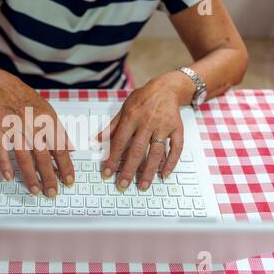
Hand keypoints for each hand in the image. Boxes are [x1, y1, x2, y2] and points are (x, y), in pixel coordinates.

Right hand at [0, 72, 74, 197]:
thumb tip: (71, 150)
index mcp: (47, 123)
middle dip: (48, 176)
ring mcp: (15, 128)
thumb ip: (61, 133)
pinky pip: (2, 150)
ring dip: (29, 175)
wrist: (7, 89)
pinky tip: (9, 177)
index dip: (65, 166)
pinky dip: (5, 164)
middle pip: (42, 155)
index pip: (60, 148)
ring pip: (23, 156)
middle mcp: (32, 126)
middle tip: (52, 193)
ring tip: (35, 190)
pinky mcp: (0, 130)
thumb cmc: (31, 103)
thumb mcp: (51, 114)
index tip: (69, 181)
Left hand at [98, 74, 184, 190]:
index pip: (119, 142)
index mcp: (132, 117)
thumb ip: (112, 126)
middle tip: (123, 185)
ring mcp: (163, 126)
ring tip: (144, 185)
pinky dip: (171, 162)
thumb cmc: (143, 98)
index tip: (107, 173)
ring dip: (149, 171)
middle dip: (129, 170)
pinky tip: (164, 174)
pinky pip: (176, 148)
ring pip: (156, 152)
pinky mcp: (177, 129)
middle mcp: (147, 122)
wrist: (166, 87)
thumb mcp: (124, 108)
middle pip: (137, 150)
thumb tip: (96, 140)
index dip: (112, 158)